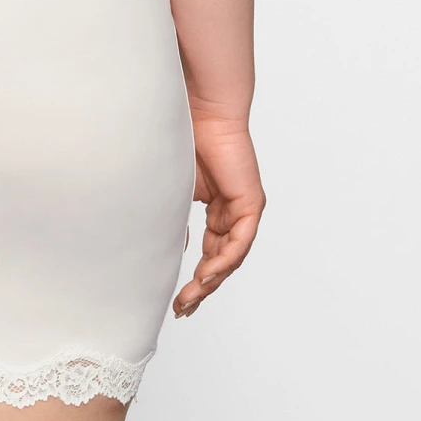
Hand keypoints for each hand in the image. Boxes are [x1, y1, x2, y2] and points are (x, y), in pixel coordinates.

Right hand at [173, 108, 263, 317]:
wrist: (203, 111)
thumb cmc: (184, 138)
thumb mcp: (175, 189)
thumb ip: (173, 218)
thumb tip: (169, 249)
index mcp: (216, 207)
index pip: (209, 250)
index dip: (195, 277)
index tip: (178, 299)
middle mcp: (233, 211)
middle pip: (221, 260)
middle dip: (202, 288)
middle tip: (183, 309)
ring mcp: (243, 209)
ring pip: (231, 256)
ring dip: (211, 280)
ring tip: (191, 298)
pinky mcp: (250, 203)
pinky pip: (239, 241)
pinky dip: (224, 260)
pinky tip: (206, 275)